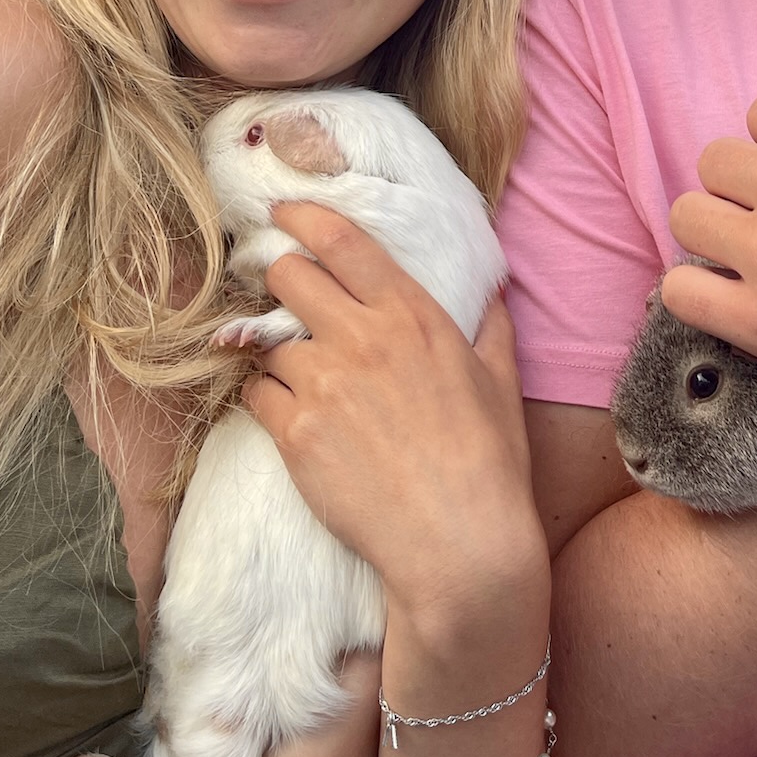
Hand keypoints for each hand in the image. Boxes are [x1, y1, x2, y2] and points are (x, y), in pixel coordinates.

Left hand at [244, 203, 547, 631]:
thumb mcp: (499, 380)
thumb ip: (490, 324)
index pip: (344, 242)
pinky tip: (292, 418)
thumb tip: (491, 288)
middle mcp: (364, 338)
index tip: (283, 213)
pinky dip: (267, 401)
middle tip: (283, 297)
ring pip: (268, 343)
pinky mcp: (295, 434)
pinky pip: (257, 397)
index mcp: (414, 316)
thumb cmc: (489, 463)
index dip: (304, 218)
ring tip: (299, 378)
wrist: (458, 543)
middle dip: (279, 280)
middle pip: (288, 277)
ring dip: (277, 354)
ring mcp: (324, 385)